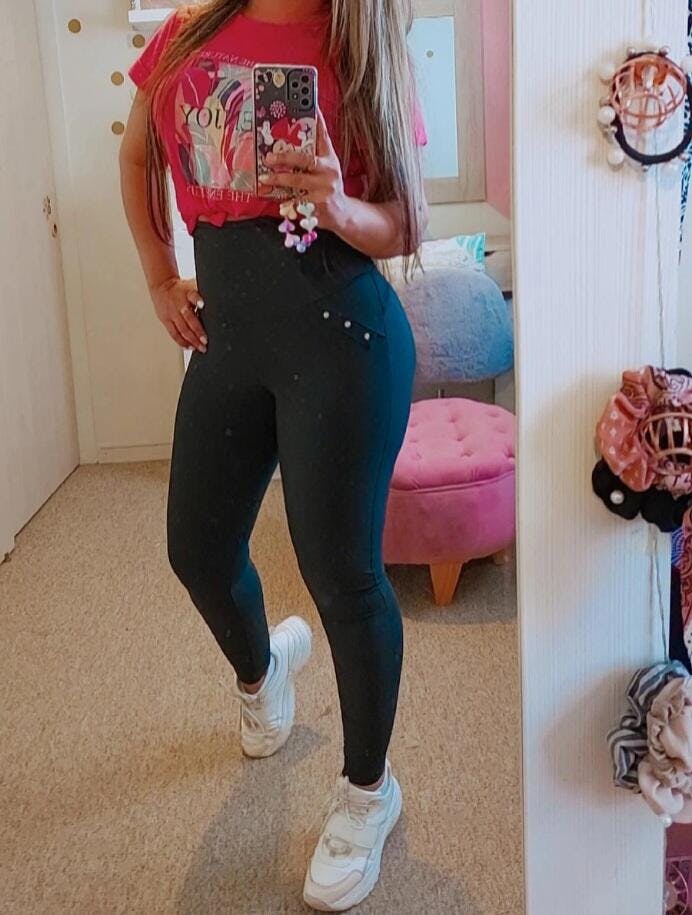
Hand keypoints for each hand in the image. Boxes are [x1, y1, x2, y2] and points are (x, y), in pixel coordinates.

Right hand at [150, 277, 206, 352]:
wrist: (162, 287)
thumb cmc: (182, 290)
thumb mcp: (192, 287)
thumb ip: (202, 296)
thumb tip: (220, 302)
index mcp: (187, 293)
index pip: (193, 295)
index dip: (197, 300)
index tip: (202, 304)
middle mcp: (179, 304)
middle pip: (188, 318)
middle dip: (197, 330)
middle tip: (205, 341)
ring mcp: (172, 313)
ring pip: (181, 329)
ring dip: (191, 340)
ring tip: (199, 347)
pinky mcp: (166, 320)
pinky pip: (174, 333)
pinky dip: (182, 342)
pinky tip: (189, 347)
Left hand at [259, 109, 347, 231]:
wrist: (342, 214)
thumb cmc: (328, 186)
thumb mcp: (326, 167)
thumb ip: (314, 151)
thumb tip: (299, 129)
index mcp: (329, 159)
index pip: (322, 136)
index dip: (316, 120)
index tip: (309, 105)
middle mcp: (329, 172)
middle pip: (305, 160)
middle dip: (284, 157)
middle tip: (268, 157)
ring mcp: (324, 190)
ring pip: (297, 182)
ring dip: (279, 180)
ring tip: (264, 178)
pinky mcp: (318, 207)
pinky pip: (297, 203)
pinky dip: (284, 202)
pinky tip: (275, 200)